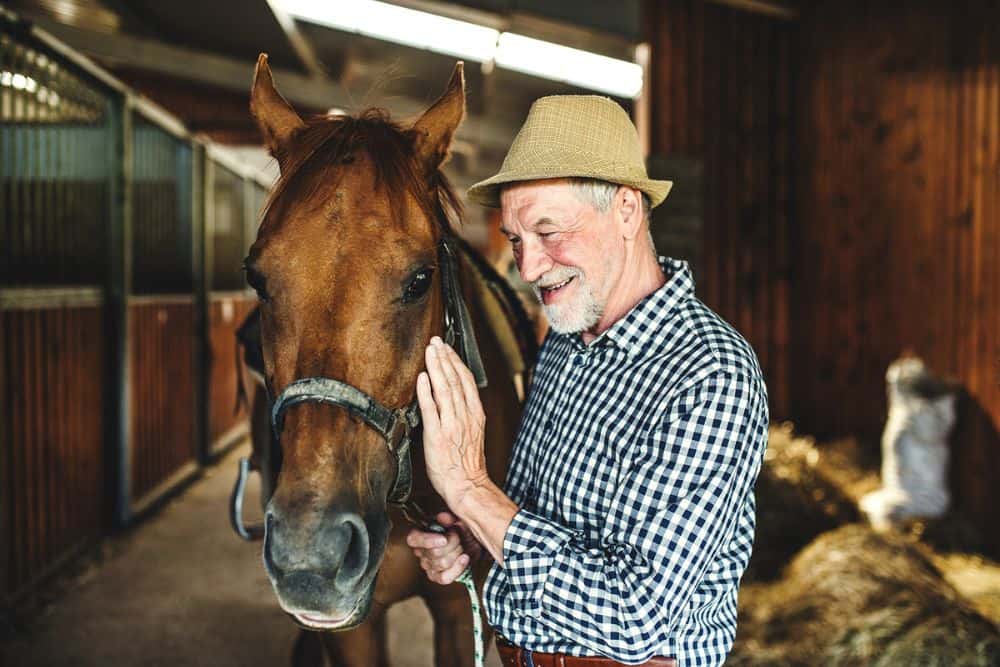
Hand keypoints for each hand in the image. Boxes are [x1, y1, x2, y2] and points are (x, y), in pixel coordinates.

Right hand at [405, 512, 482, 584]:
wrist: (470, 545)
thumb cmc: (460, 532)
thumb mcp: (455, 521)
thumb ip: (448, 519)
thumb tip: (442, 517)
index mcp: (421, 535)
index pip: (414, 539)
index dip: (428, 541)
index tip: (444, 539)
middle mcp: (422, 552)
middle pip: (434, 552)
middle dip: (452, 545)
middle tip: (459, 538)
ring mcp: (428, 566)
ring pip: (442, 563)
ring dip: (457, 554)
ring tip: (461, 547)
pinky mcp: (437, 577)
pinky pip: (445, 577)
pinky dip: (458, 568)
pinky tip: (464, 558)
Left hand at [416, 336, 490, 509]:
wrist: (466, 485)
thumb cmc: (467, 465)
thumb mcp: (474, 433)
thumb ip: (465, 414)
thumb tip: (457, 398)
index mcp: (475, 415)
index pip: (466, 381)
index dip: (456, 361)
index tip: (447, 348)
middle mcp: (464, 416)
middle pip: (455, 380)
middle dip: (445, 358)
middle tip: (436, 341)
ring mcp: (451, 424)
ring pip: (445, 389)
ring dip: (437, 367)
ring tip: (430, 351)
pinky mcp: (437, 435)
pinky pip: (431, 409)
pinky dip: (426, 392)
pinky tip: (422, 377)